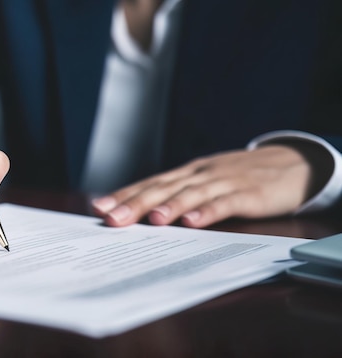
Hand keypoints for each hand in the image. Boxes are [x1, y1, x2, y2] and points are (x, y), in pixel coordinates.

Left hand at [91, 145, 322, 227]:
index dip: (124, 194)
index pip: (150, 183)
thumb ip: (180, 196)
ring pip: (191, 194)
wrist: (292, 164)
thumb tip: (144, 215)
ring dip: (169, 207)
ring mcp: (223, 182)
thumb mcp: (206, 183)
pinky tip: (193, 222)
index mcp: (187, 174)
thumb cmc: (239, 178)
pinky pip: (225, 203)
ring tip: (151, 220)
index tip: (99, 207)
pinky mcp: (248, 193)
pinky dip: (208, 212)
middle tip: (112, 218)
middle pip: (163, 188)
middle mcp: (199, 174)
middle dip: (135, 203)